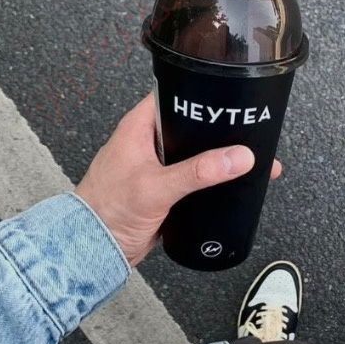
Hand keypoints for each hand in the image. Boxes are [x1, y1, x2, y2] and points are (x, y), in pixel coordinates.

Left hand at [75, 93, 281, 265]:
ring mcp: (157, 166)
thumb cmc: (107, 212)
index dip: (202, 95)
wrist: (95, 248)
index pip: (175, 96)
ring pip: (194, 153)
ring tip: (246, 157)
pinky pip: (193, 177)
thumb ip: (198, 171)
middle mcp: (148, 142)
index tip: (231, 99)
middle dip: (219, 130)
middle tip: (249, 131)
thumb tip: (237, 157)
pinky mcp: (164, 188)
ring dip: (216, 157)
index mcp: (139, 127)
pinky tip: (228, 182)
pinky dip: (210, 179)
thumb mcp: (157, 187)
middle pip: (191, 126)